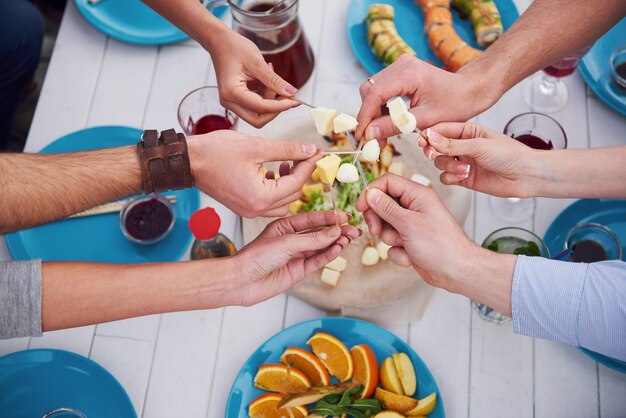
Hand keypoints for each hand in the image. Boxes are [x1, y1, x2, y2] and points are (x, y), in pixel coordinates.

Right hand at [188, 130, 319, 216]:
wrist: (189, 161)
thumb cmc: (216, 152)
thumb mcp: (257, 146)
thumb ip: (287, 150)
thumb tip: (309, 150)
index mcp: (260, 197)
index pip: (295, 183)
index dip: (308, 165)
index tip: (317, 152)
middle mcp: (255, 209)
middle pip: (292, 195)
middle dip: (301, 174)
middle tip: (306, 154)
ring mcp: (248, 210)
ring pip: (282, 202)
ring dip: (289, 184)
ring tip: (287, 163)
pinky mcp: (243, 206)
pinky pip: (268, 202)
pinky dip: (275, 188)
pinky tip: (272, 170)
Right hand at [208, 30, 299, 127]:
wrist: (219, 42)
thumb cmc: (233, 47)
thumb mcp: (257, 62)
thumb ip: (274, 80)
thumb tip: (291, 93)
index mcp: (232, 92)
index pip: (261, 108)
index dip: (281, 106)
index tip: (295, 100)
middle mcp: (229, 102)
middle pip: (258, 120)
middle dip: (275, 109)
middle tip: (286, 93)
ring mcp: (231, 103)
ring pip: (258, 115)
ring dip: (270, 103)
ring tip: (272, 80)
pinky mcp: (236, 101)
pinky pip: (255, 107)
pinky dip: (265, 98)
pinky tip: (266, 82)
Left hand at [231, 211, 359, 306]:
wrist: (242, 280)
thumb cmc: (256, 257)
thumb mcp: (286, 242)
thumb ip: (313, 239)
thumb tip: (334, 232)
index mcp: (285, 226)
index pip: (312, 220)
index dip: (329, 218)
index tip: (345, 217)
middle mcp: (292, 240)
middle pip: (320, 234)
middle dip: (338, 231)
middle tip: (355, 230)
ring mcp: (297, 255)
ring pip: (322, 247)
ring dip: (336, 243)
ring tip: (350, 239)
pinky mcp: (299, 270)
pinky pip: (318, 260)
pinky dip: (329, 255)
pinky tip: (339, 249)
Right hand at [355, 55, 494, 143]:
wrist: (470, 90)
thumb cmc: (455, 104)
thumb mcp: (424, 120)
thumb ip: (394, 126)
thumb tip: (369, 135)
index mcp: (409, 74)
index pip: (374, 94)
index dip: (365, 117)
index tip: (362, 137)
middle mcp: (401, 65)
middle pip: (370, 91)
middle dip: (368, 117)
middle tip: (372, 141)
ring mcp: (399, 66)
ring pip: (372, 91)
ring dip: (373, 114)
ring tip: (380, 137)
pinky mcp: (399, 72)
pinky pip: (381, 90)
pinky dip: (380, 109)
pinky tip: (386, 125)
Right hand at [355, 174, 477, 291]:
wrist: (456, 271)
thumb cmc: (440, 245)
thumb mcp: (408, 224)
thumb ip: (386, 208)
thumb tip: (370, 194)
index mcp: (418, 195)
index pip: (388, 182)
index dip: (371, 192)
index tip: (360, 207)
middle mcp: (415, 206)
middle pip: (383, 204)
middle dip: (378, 219)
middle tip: (376, 231)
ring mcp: (412, 224)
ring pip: (386, 225)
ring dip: (390, 238)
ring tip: (403, 245)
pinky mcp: (411, 240)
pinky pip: (393, 242)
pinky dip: (398, 251)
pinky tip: (411, 257)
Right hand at [420, 122, 538, 197]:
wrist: (524, 175)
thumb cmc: (509, 154)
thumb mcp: (478, 145)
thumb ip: (452, 144)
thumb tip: (431, 137)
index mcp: (467, 131)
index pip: (441, 130)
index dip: (429, 135)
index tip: (422, 140)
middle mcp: (463, 146)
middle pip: (436, 147)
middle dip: (434, 151)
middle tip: (433, 154)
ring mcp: (462, 162)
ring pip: (440, 163)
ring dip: (448, 166)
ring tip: (464, 168)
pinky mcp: (463, 178)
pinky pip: (446, 177)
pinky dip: (452, 177)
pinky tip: (465, 176)